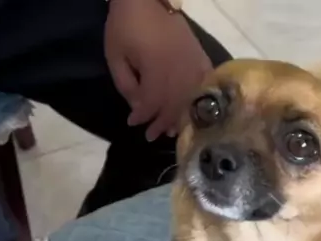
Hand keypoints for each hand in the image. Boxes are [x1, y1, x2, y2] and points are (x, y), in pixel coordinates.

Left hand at [104, 0, 211, 140]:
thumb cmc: (126, 26)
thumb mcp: (115, 56)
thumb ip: (126, 85)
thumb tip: (138, 108)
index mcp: (156, 69)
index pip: (152, 103)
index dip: (143, 116)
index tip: (134, 124)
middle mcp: (178, 70)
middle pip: (173, 106)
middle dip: (161, 122)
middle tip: (152, 135)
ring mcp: (192, 64)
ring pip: (189, 99)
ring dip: (180, 117)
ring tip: (172, 129)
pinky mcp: (200, 58)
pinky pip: (204, 84)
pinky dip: (199, 99)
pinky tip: (193, 109)